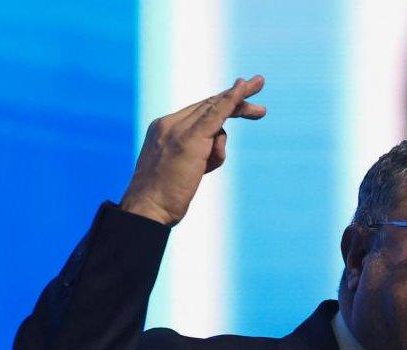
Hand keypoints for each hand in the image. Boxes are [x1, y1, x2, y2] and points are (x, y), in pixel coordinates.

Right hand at [119, 76, 265, 224]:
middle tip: (260, 82)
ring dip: (239, 112)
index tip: (241, 100)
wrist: (147, 210)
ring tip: (242, 129)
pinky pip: (216, 114)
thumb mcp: (181, 169)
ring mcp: (178, 129)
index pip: (197, 111)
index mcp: (163, 129)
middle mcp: (169, 124)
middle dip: (236, 95)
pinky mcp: (190, 139)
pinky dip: (231, 99)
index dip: (221, 103)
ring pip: (216, 110)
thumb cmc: (163, 199)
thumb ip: (198, 153)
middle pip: (209, 104)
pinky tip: (243, 88)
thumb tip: (218, 146)